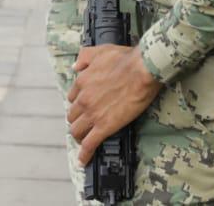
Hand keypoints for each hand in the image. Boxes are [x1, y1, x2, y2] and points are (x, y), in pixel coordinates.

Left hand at [67, 45, 159, 165]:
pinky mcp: (105, 126)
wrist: (142, 70)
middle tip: (84, 125)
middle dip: (77, 121)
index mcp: (82, 82)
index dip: (77, 104)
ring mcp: (93, 113)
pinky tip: (84, 161)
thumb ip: (84, 57)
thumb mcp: (100, 51)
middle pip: (72, 116)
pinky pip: (90, 144)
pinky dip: (85, 154)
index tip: (82, 108)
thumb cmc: (125, 59)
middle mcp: (83, 99)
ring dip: (79, 137)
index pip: (72, 98)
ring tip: (84, 141)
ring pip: (77, 131)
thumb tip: (75, 66)